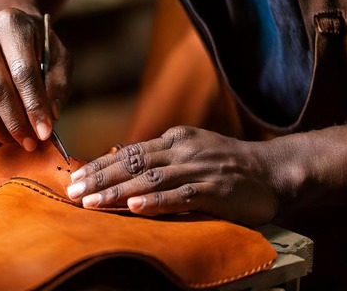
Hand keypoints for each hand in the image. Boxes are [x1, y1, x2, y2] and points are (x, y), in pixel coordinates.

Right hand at [0, 8, 71, 150]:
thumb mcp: (59, 58)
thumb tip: (49, 118)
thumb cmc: (40, 48)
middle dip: (16, 123)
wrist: (10, 33)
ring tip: (19, 141)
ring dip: (0, 132)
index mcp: (11, 25)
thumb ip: (58, 85)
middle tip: (32, 143)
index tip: (46, 132)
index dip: (34, 106)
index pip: (22, 71)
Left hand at [67, 126, 281, 226]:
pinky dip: (157, 202)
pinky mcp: (215, 190)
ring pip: (151, 179)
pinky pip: (181, 196)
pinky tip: (136, 207)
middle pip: (133, 163)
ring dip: (118, 192)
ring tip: (92, 202)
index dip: (101, 165)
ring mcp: (199, 169)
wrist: (273, 170)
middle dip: (100, 178)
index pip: (130, 152)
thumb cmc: (226, 164)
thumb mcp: (190, 150)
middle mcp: (183, 150)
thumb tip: (119, 160)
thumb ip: (158, 157)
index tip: (76, 177)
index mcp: (175, 140)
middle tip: (73, 191)